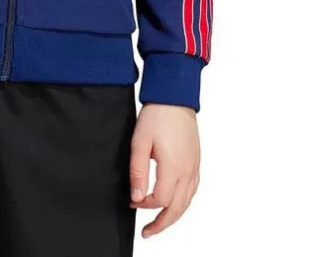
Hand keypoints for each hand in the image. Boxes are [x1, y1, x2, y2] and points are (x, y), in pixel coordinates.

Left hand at [129, 103, 200, 237]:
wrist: (175, 96)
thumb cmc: (158, 115)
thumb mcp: (140, 142)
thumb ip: (138, 171)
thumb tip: (137, 197)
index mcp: (173, 167)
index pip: (160, 200)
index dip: (144, 205)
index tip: (132, 201)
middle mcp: (188, 171)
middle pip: (177, 208)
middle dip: (162, 224)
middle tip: (148, 232)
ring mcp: (194, 166)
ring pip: (187, 202)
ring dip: (173, 216)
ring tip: (160, 223)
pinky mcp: (196, 161)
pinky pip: (192, 190)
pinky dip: (183, 203)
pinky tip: (175, 203)